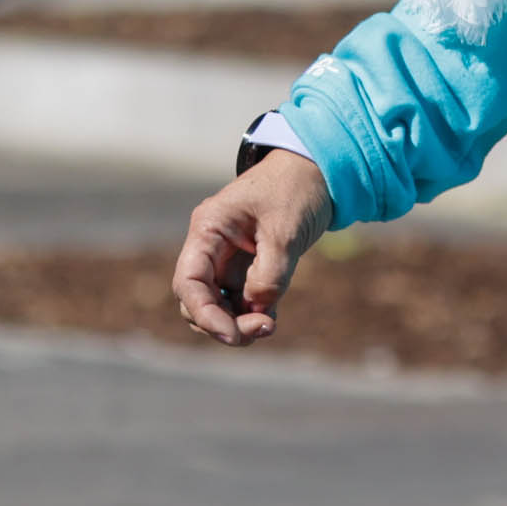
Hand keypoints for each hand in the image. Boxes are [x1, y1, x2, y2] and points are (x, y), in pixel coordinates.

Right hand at [169, 150, 332, 345]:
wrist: (317, 171)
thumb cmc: (295, 189)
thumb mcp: (285, 230)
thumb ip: (270, 274)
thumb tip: (255, 308)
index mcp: (209, 228)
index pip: (189, 281)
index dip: (204, 313)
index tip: (231, 334)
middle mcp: (211, 246)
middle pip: (197, 300)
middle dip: (222, 323)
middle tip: (263, 329)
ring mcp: (228, 259)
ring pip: (217, 305)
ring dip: (237, 323)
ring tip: (269, 325)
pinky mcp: (247, 268)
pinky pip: (239, 302)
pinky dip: (252, 315)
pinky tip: (271, 317)